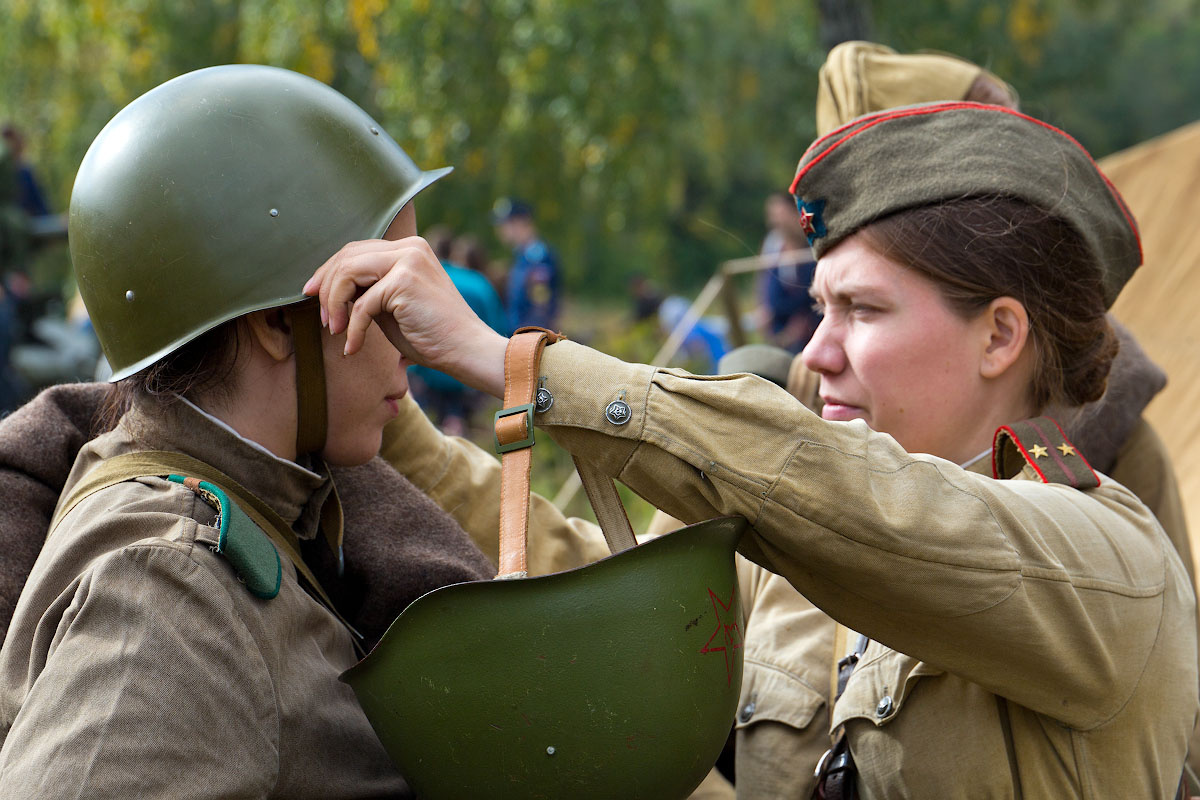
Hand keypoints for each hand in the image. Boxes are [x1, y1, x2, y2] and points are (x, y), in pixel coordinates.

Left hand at [303, 236, 508, 397]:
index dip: (329, 272)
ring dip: (334, 305)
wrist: (466, 350)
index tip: (313, 295)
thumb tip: (328, 290)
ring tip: (335, 330)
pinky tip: (353, 347)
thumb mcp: (393, 305)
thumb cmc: (432, 334)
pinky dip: (352, 329)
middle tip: (323, 319)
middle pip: (347, 256)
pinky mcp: (404, 281)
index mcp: (409, 248)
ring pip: (347, 273)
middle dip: (326, 288)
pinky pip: (361, 305)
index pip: (356, 250)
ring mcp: (408, 260)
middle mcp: (410, 247)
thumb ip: (368, 290)